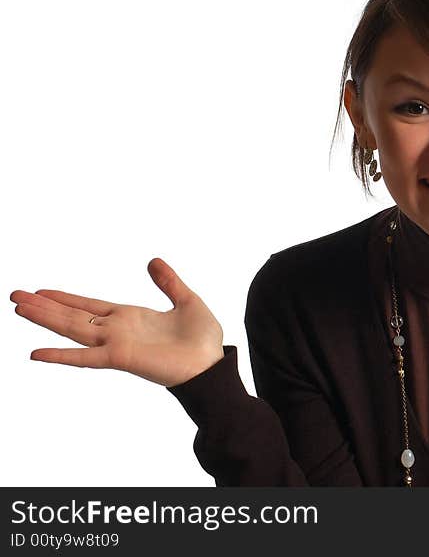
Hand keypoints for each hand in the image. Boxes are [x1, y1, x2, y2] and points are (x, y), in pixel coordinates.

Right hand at [10, 257, 224, 386]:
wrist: (212, 364)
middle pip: (73, 315)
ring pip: (73, 328)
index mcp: (130, 317)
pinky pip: (86, 357)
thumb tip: (153, 261)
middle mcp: (117, 330)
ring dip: (46, 319)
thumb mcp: (186, 301)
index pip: (89, 305)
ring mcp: (116, 344)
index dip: (65, 298)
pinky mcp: (122, 358)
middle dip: (44, 306)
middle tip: (14, 296)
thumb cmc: (202, 340)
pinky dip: (61, 355)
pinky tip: (36, 353)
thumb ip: (168, 282)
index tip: (41, 291)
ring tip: (18, 308)